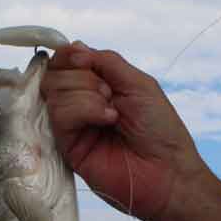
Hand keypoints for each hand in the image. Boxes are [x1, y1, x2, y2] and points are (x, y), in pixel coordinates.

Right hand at [40, 42, 210, 220]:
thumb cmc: (160, 130)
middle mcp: (80, 106)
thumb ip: (106, 62)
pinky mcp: (68, 148)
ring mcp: (73, 127)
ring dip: (87, 95)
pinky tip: (107, 120)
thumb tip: (74, 48)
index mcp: (97, 88)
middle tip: (110, 94)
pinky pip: (60, 115)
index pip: (66, 62)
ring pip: (54, 92)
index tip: (86, 60)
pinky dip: (84, 110)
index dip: (70, 56)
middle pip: (55, 74)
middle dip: (83, 77)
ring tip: (112, 113)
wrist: (166, 172)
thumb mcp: (138, 83)